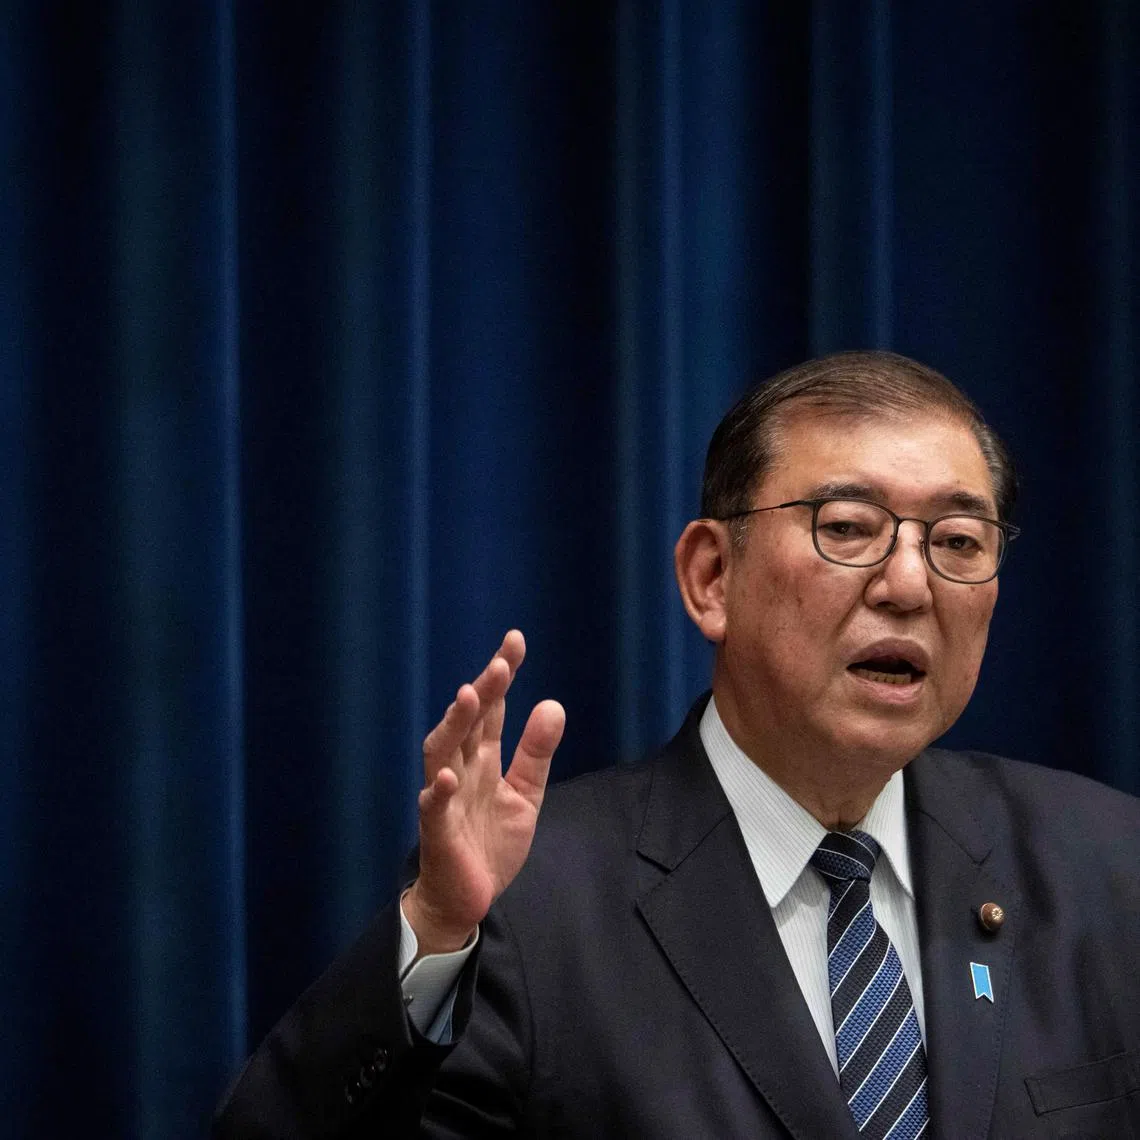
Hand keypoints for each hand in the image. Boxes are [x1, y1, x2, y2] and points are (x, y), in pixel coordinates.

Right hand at [402, 630, 564, 956]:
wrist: (466, 900)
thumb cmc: (489, 844)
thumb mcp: (525, 795)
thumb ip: (537, 753)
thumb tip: (553, 704)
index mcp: (483, 759)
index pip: (492, 708)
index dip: (501, 676)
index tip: (515, 641)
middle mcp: (461, 770)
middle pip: (468, 723)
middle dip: (482, 691)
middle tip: (500, 662)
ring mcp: (446, 799)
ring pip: (442, 752)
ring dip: (454, 725)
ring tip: (468, 697)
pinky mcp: (438, 833)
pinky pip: (432, 808)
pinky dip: (437, 791)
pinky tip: (448, 776)